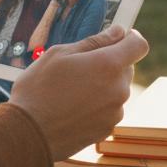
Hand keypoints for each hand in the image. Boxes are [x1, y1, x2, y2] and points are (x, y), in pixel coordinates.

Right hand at [10, 26, 149, 161]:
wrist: (28, 134)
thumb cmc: (38, 89)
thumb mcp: (59, 54)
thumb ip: (94, 42)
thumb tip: (118, 32)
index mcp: (108, 65)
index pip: (138, 45)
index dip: (129, 38)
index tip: (116, 38)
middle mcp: (119, 89)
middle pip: (126, 68)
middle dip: (109, 62)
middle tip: (79, 66)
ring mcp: (115, 112)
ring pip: (116, 89)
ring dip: (102, 85)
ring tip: (71, 90)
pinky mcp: (107, 129)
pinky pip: (109, 109)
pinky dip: (97, 104)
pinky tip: (72, 107)